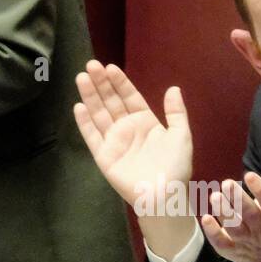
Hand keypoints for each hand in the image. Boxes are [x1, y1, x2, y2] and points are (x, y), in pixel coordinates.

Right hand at [74, 63, 197, 259]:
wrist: (164, 196)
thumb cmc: (175, 167)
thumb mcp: (181, 136)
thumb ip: (176, 112)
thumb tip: (173, 88)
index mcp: (145, 122)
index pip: (129, 97)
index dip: (120, 82)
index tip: (110, 67)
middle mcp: (127, 128)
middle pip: (110, 101)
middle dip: (101, 83)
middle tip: (91, 65)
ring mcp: (114, 141)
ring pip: (99, 114)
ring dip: (90, 96)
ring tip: (81, 78)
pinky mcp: (103, 156)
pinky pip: (92, 136)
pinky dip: (85, 122)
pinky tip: (78, 106)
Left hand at [200, 152, 260, 261]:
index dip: (260, 189)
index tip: (249, 174)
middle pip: (251, 215)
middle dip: (239, 199)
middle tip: (227, 182)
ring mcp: (246, 240)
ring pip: (235, 229)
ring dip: (225, 213)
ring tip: (215, 196)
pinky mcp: (231, 249)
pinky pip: (222, 244)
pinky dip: (213, 233)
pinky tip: (205, 218)